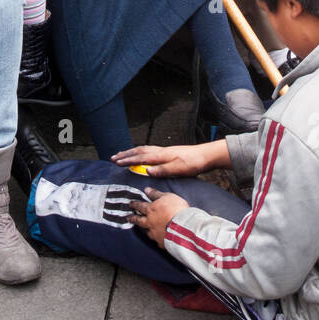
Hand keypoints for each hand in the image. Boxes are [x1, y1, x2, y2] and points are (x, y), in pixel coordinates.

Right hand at [113, 141, 228, 177]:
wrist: (206, 156)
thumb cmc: (193, 163)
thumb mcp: (178, 169)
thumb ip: (162, 170)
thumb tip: (146, 170)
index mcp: (161, 155)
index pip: (140, 157)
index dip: (127, 160)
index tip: (116, 162)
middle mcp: (160, 151)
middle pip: (139, 151)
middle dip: (125, 154)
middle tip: (113, 158)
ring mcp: (164, 150)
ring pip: (143, 149)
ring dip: (131, 152)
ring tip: (122, 154)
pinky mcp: (167, 152)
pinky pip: (148, 149)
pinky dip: (140, 151)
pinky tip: (140, 154)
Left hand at [127, 187, 188, 244]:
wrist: (184, 227)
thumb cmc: (177, 209)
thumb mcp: (168, 196)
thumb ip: (156, 194)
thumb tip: (147, 190)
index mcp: (151, 210)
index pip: (140, 206)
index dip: (135, 205)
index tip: (130, 204)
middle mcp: (150, 222)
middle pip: (139, 220)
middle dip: (133, 218)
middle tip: (128, 218)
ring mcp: (155, 234)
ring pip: (147, 232)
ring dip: (144, 230)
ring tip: (143, 229)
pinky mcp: (162, 242)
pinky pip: (157, 241)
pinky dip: (157, 239)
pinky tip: (159, 239)